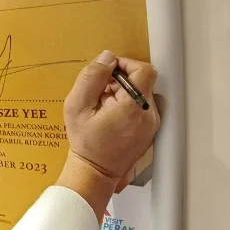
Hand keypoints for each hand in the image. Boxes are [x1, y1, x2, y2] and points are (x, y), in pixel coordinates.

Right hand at [55, 51, 160, 218]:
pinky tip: (111, 116)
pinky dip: (128, 105)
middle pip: (143, 81)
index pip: (143, 70)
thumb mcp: (77, 106)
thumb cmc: (85, 142)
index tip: (108, 72)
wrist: (95, 172)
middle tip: (100, 92)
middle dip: (121, 80)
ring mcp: (152, 124)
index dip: (125, 64)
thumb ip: (91, 77)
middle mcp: (149, 114)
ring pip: (143, 93)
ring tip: (104, 106)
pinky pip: (143, 107)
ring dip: (124, 93)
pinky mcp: (151, 130)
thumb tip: (107, 57)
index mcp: (134, 106)